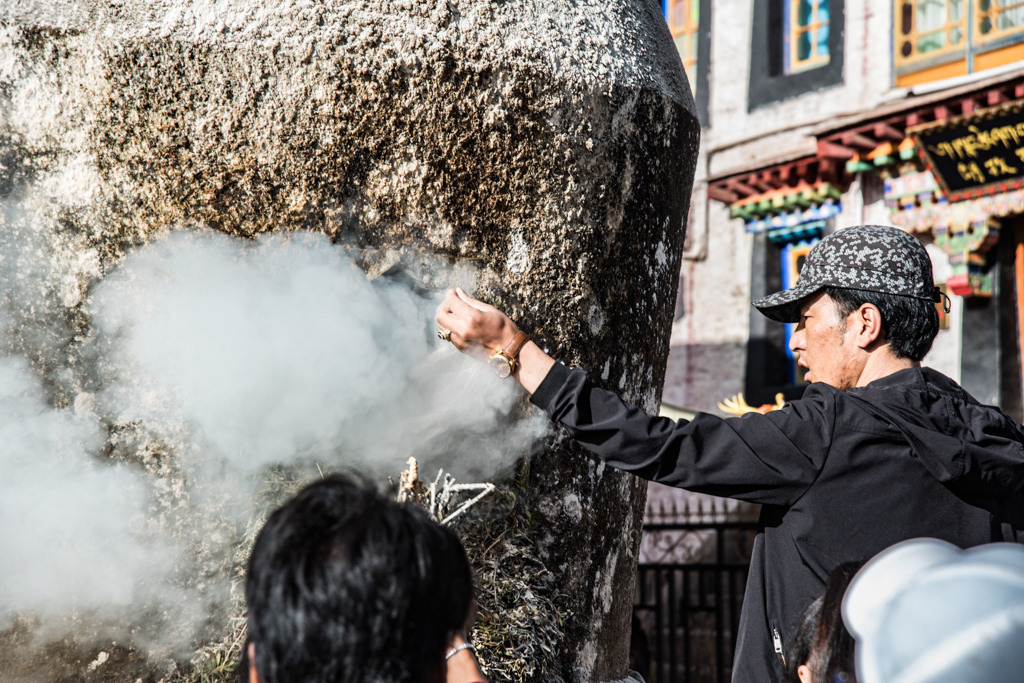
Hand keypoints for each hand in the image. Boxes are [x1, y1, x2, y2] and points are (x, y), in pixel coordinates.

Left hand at [435, 287, 555, 393]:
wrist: (510, 350)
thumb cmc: (504, 328)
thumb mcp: (489, 310)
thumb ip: (470, 301)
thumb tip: (458, 292)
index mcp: (471, 318)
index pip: (451, 302)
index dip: (450, 294)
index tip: (453, 292)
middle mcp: (462, 330)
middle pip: (440, 316)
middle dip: (444, 307)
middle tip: (453, 304)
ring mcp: (461, 341)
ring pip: (445, 326)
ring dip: (450, 319)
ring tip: (462, 316)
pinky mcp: (461, 348)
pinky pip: (452, 336)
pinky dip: (455, 329)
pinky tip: (466, 327)